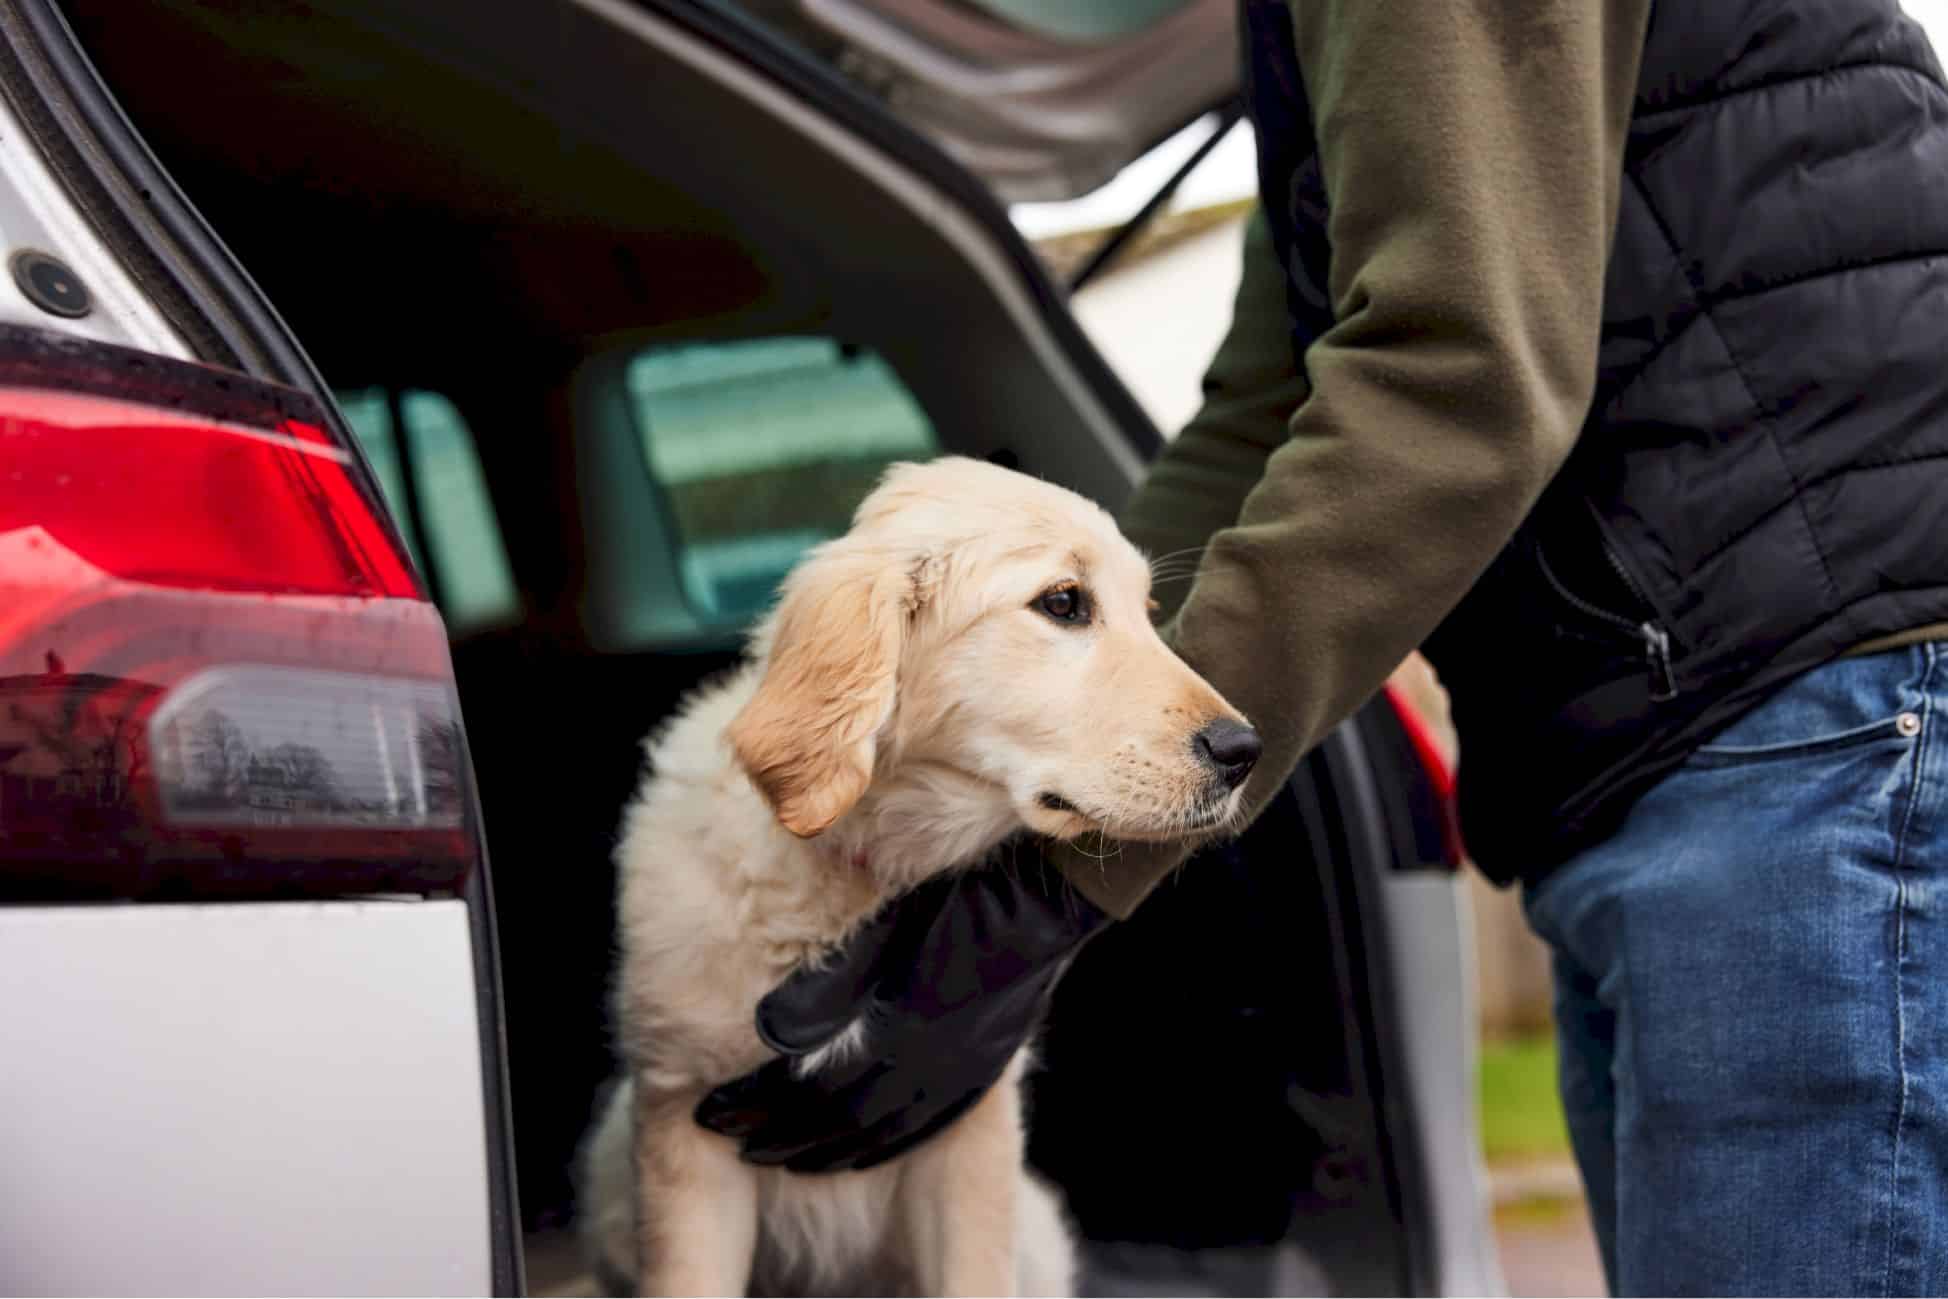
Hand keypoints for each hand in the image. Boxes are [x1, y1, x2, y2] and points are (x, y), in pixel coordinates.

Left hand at [693, 851, 1108, 1172]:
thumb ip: (826, 986)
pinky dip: (880, 1143)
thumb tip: (765, 1031)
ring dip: (825, 1148)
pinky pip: (924, 1124)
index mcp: (898, 1032)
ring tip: (780, 1153)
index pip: (809, 1091)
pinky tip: (860, 1146)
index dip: (756, 1104)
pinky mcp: (983, 1068)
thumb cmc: (957, 900)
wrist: (1044, 902)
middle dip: (779, 1134)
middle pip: (839, 1123)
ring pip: (881, 1133)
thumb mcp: (884, 934)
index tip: (711, 1110)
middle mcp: (929, 1067)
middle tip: (730, 1138)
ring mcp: (960, 1074)